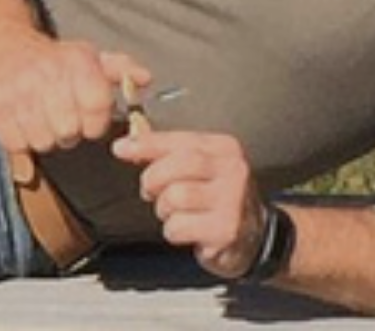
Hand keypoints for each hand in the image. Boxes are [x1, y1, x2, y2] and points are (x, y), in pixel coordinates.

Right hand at [0, 30, 149, 154]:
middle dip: (68, 130)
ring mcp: (16, 93)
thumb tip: (145, 79)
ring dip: (43, 135)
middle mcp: (46, 75)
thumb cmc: (49, 58)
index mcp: (75, 63)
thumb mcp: (86, 56)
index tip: (86, 115)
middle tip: (59, 116)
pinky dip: (20, 138)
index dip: (95, 121)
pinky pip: (16, 143)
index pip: (98, 111)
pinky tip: (20, 120)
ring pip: (43, 141)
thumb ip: (120, 69)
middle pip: (69, 132)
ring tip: (38, 117)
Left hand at [114, 130, 267, 278]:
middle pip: (178, 165)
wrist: (253, 235)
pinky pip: (179, 225)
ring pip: (175, 196)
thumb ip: (165, 151)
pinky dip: (173, 230)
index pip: (178, 140)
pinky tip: (187, 229)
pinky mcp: (226, 230)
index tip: (121, 149)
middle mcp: (233, 171)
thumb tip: (127, 144)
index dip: (146, 144)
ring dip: (164, 208)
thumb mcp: (198, 166)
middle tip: (152, 191)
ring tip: (175, 212)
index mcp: (223, 148)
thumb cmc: (217, 197)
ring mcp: (232, 201)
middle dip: (154, 179)